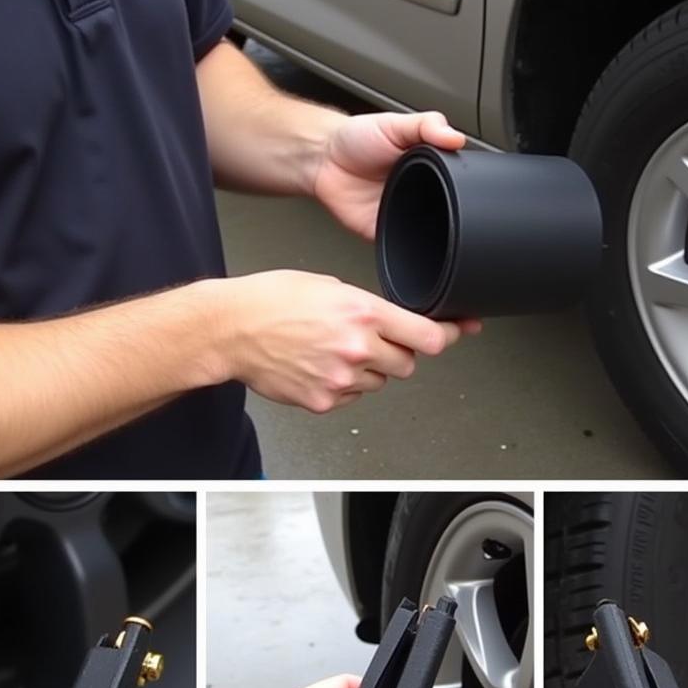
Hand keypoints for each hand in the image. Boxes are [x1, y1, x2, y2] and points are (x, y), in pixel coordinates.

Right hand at [214, 269, 479, 413]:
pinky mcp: (324, 402)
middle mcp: (356, 348)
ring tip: (334, 351)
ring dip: (369, 370)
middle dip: (398, 352)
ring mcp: (341, 379)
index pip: (426, 335)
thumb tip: (396, 322)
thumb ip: (367, 307)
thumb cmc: (271, 301)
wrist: (231, 330)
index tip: (456, 333)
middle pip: (408, 363)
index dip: (445, 335)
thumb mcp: (328, 286)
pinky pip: (353, 397)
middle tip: (373, 340)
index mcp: (361, 313)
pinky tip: (320, 366)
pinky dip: (345, 386)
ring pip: (380, 382)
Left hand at [312, 111, 465, 239]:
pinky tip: (410, 236)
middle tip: (444, 202)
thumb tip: (455, 136)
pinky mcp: (386, 233)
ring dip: (431, 231)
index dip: (466, 185)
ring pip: (428, 233)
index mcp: (428, 167)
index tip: (470, 184)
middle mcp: (418, 194)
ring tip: (428, 219)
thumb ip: (426, 126)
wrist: (323, 162)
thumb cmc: (355, 139)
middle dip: (450, 211)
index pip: (457, 181)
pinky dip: (407, 247)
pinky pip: (402, 247)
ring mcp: (402, 215)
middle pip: (447, 210)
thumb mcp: (395, 124)